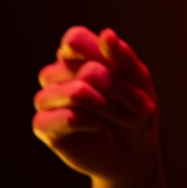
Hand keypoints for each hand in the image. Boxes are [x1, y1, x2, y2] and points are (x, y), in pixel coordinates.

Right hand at [31, 26, 162, 186]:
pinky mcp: (43, 126)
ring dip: (110, 107)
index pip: (74, 39)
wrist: (133, 153)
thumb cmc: (135, 111)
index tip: (124, 71)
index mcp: (77, 57)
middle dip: (121, 89)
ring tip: (125, 119)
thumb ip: (123, 57)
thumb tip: (106, 34)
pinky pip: (67, 117)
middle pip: (87, 69)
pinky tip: (98, 128)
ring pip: (76, 92)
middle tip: (143, 107)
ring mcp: (48, 99)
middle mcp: (57, 75)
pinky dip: (92, 123)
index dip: (99, 53)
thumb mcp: (140, 81)